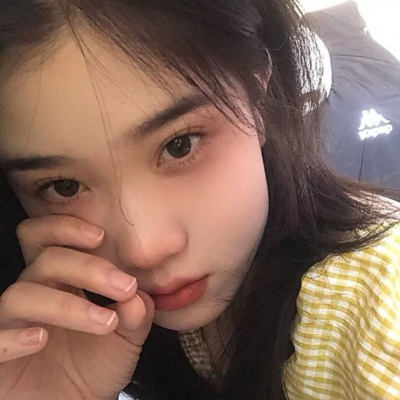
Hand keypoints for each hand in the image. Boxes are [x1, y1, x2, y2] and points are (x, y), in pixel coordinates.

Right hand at [0, 215, 153, 399]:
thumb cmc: (95, 367)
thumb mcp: (125, 339)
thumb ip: (135, 315)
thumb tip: (138, 296)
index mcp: (60, 282)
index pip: (48, 240)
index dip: (65, 228)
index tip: (100, 236)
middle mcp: (33, 296)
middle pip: (44, 261)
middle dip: (86, 267)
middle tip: (124, 286)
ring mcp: (11, 326)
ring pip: (21, 295)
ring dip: (66, 305)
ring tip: (106, 321)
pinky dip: (13, 337)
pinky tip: (41, 339)